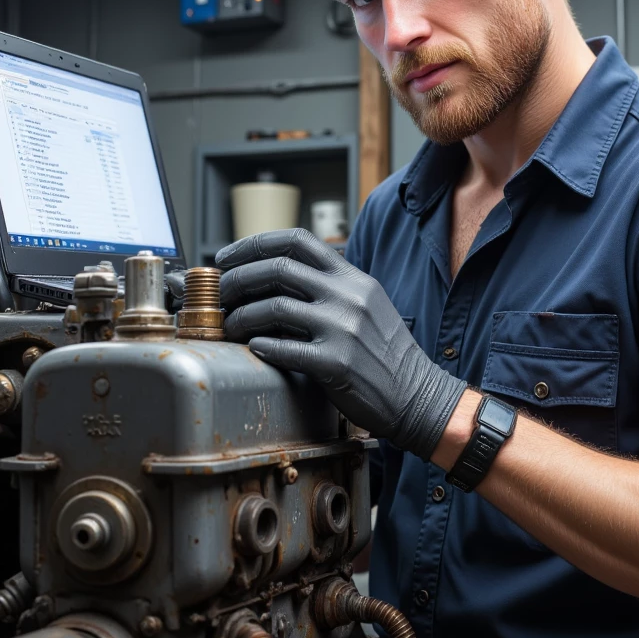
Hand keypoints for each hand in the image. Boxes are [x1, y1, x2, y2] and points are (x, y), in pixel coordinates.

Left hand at [216, 229, 465, 458]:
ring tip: (230, 326)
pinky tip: (253, 348)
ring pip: (273, 308)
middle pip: (277, 269)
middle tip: (220, 294)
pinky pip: (283, 349)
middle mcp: (348, 297)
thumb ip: (331, 288)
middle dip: (237, 279)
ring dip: (241, 316)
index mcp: (353, 278)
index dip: (254, 245)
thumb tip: (279, 278)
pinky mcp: (336, 364)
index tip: (228, 259)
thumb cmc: (387, 355)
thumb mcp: (367, 305)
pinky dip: (260, 347)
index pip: (297, 241)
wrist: (418, 396)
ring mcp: (342, 329)